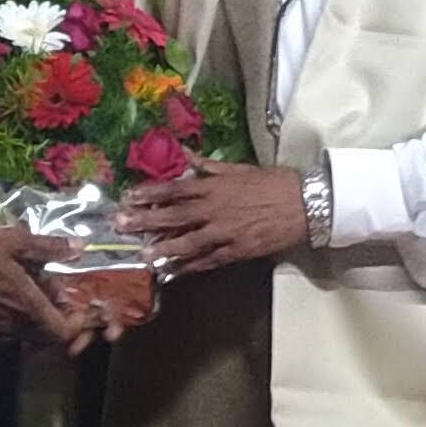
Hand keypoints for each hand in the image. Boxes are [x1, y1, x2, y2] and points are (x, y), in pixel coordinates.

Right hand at [0, 214, 87, 349]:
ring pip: (26, 334)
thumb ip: (48, 247)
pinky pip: (6, 330)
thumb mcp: (13, 240)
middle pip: (46, 337)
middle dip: (58, 319)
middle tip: (58, 293)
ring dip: (36, 318)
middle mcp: (11, 325)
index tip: (77, 302)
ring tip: (35, 288)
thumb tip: (79, 247)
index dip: (76, 322)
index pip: (62, 332)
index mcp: (25, 306)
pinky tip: (10, 292)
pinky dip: (16, 318)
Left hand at [120, 162, 313, 278]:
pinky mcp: (237, 251)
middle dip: (145, 221)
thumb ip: (209, 166)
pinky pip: (208, 261)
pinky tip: (173, 272)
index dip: (150, 193)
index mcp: (215, 186)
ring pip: (188, 242)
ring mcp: (225, 232)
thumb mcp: (239, 168)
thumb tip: (184, 154)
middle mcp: (215, 209)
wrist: (305, 204)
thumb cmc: (273, 182)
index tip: (128, 196)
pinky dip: (190, 267)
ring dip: (163, 249)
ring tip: (143, 255)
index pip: (175, 189)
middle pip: (174, 216)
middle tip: (121, 226)